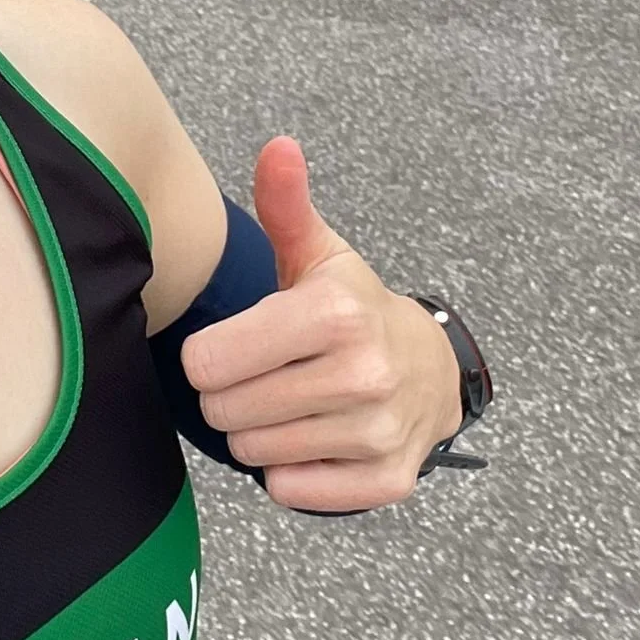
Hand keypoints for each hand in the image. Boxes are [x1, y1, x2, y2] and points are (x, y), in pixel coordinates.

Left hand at [180, 138, 462, 512]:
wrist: (431, 369)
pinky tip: (314, 438)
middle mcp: (363, 374)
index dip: (209, 356)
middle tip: (263, 376)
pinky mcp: (385, 480)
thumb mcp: (319, 255)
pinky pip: (292, 492)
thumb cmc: (353, 308)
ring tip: (289, 402)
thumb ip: (285, 204)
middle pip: (225, 411)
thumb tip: (278, 147)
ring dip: (259, 432)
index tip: (235, 345)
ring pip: (253, 454)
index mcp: (335, 314)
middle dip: (231, 396)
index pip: (209, 361)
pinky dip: (291, 472)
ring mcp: (378, 432)